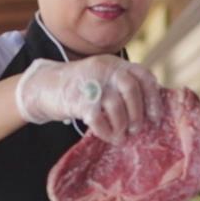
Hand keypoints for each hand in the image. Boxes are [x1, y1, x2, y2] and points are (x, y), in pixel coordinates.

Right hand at [14, 54, 162, 139]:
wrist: (43, 86)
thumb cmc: (79, 88)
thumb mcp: (102, 78)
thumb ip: (121, 86)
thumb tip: (148, 112)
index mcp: (114, 64)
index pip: (143, 75)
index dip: (153, 97)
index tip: (155, 116)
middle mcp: (104, 69)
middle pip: (131, 88)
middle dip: (137, 112)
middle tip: (136, 129)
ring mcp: (91, 83)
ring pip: (116, 105)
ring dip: (122, 125)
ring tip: (121, 136)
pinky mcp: (77, 100)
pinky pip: (98, 120)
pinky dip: (106, 132)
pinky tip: (108, 137)